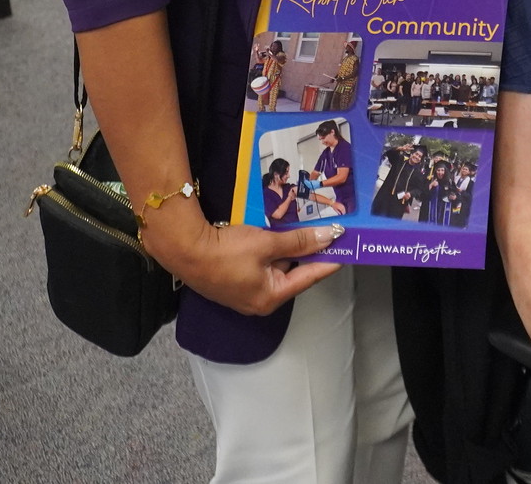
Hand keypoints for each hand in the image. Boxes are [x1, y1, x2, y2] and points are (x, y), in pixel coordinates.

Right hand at [140, 201, 341, 315]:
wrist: (184, 250)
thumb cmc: (226, 252)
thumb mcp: (267, 243)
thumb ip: (299, 241)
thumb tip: (329, 237)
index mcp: (271, 297)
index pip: (309, 277)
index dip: (328, 261)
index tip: (346, 250)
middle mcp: (260, 301)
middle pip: (292, 274)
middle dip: (306, 254)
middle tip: (325, 234)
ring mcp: (245, 293)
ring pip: (276, 268)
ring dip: (287, 251)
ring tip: (302, 231)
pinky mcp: (233, 282)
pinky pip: (261, 266)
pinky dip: (270, 252)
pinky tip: (274, 236)